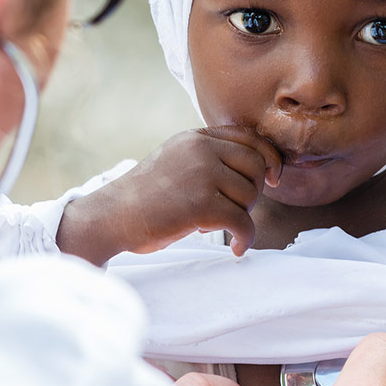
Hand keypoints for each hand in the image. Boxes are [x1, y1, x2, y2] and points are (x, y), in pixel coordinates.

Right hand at [58, 125, 281, 263]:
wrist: (110, 217)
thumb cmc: (144, 198)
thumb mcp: (176, 162)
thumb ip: (207, 159)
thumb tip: (255, 170)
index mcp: (195, 138)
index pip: (249, 137)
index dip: (269, 157)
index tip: (274, 178)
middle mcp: (201, 150)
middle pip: (256, 166)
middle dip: (253, 192)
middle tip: (235, 210)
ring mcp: (201, 174)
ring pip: (250, 195)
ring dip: (241, 216)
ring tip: (215, 225)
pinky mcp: (200, 204)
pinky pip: (243, 221)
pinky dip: (245, 238)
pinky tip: (236, 248)